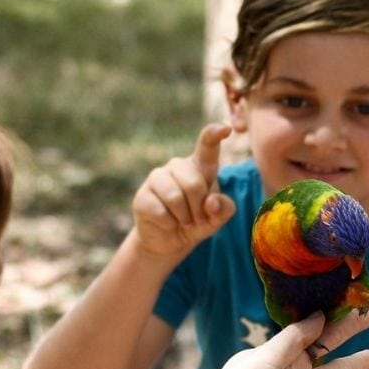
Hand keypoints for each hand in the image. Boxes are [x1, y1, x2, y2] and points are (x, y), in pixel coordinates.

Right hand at [131, 123, 236, 260]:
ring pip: (175, 197)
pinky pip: (161, 212)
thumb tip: (211, 202)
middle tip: (198, 220)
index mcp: (199, 166)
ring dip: (184, 217)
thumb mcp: (217, 218)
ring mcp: (157, 178)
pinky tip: (167, 223)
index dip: (215, 134)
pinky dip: (169, 224)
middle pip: (194, 183)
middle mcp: (177, 166)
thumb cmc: (197, 222)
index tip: (226, 127)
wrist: (169, 240)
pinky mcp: (142, 196)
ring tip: (184, 222)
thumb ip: (224, 209)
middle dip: (199, 208)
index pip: (207, 145)